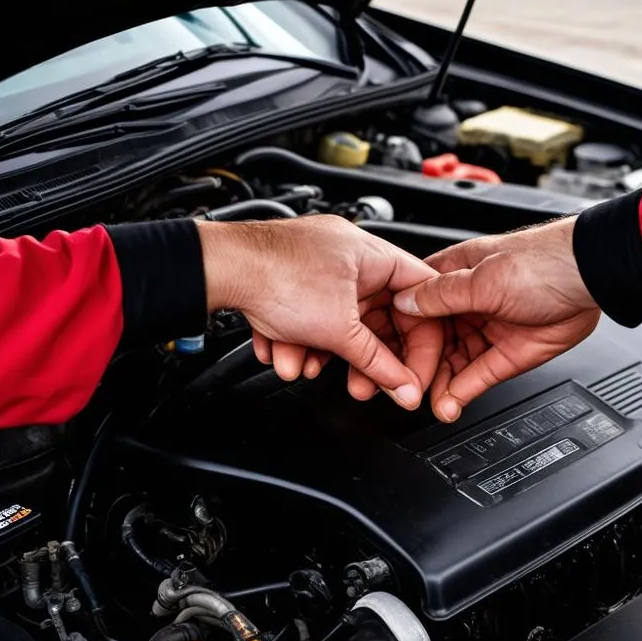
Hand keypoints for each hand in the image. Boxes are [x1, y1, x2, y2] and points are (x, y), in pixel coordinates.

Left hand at [197, 216, 441, 409]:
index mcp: (373, 254)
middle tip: (364, 384)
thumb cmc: (273, 274)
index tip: (412, 373)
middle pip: (377, 318)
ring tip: (307, 366)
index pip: (420, 299)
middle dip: (363, 357)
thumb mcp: (338, 330)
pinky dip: (300, 341)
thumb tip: (403, 386)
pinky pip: (311, 319)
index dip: (422, 341)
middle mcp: (349, 257)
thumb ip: (377, 363)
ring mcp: (319, 267)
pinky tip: (285, 353)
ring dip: (323, 353)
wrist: (219, 270)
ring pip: (339, 324)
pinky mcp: (293, 280)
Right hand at [392, 217, 600, 421]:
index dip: (398, 330)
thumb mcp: (482, 278)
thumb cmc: (542, 262)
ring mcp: (486, 329)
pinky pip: (476, 377)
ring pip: (451, 363)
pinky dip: (461, 392)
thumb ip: (442, 296)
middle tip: (402, 386)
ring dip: (438, 384)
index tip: (383, 351)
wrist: (589, 280)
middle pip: (429, 341)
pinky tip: (449, 404)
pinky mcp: (506, 355)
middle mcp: (466, 303)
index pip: (414, 305)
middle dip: (415, 364)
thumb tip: (405, 303)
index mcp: (455, 275)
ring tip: (427, 401)